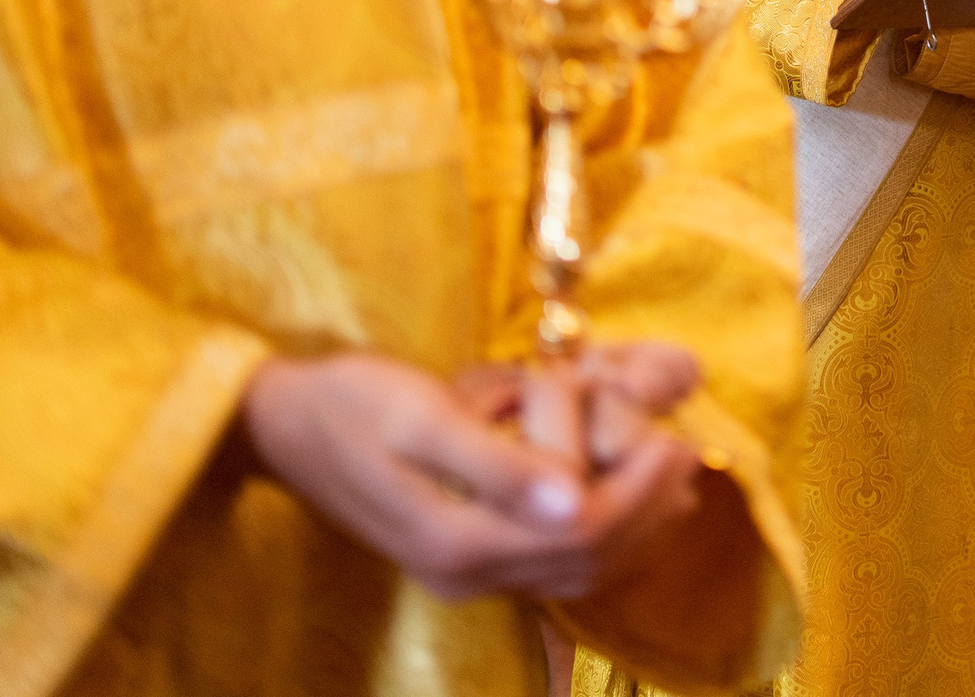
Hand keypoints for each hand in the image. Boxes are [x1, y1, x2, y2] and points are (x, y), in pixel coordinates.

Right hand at [244, 350, 703, 601]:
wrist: (285, 424)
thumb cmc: (352, 402)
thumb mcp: (422, 417)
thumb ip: (496, 464)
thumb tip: (574, 496)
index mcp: (456, 542)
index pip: (578, 535)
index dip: (639, 493)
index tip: (678, 442)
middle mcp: (465, 573)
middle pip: (585, 561)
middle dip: (647, 511)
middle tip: (689, 453)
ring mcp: (463, 572)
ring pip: (574, 571)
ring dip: (632, 527)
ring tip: (674, 476)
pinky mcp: (462, 556)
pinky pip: (551, 562)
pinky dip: (599, 533)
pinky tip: (624, 497)